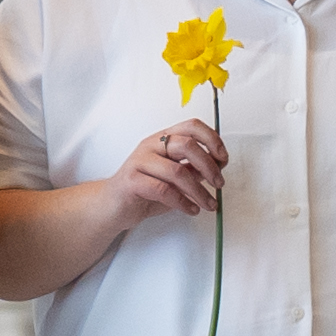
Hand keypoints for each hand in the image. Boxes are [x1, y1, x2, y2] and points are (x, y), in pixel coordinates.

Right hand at [107, 118, 225, 223]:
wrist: (112, 206)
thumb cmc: (144, 190)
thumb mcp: (174, 179)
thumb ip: (192, 170)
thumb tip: (217, 167)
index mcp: (163, 139)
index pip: (192, 126)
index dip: (212, 139)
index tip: (223, 159)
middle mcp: (151, 145)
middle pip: (187, 144)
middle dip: (209, 166)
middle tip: (219, 184)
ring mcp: (139, 161)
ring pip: (177, 171)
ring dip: (199, 191)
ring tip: (209, 204)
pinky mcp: (131, 181)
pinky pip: (164, 191)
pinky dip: (183, 203)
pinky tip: (191, 210)